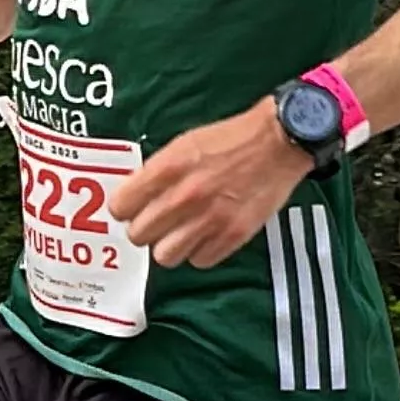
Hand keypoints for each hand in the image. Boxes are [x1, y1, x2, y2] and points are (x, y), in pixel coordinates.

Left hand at [112, 101, 309, 267]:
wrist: (278, 143)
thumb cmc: (231, 139)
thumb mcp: (184, 144)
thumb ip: (157, 172)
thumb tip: (135, 195)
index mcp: (168, 168)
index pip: (121, 206)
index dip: (125, 209)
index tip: (132, 209)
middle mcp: (184, 196)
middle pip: (139, 235)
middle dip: (147, 229)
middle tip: (158, 222)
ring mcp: (208, 219)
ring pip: (165, 256)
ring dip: (171, 246)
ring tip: (183, 233)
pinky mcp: (232, 235)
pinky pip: (199, 260)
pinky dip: (201, 252)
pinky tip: (207, 235)